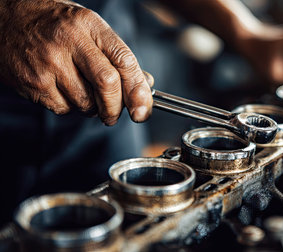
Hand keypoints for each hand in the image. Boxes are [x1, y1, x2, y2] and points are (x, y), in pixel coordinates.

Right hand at [0, 0, 152, 124]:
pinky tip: (63, 90)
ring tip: (83, 92)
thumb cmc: (53, 25)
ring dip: (92, 108)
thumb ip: (117, 55)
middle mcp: (69, 41)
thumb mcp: (89, 28)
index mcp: (89, 24)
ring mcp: (49, 63)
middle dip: (117, 107)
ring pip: (86, 102)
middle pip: (107, 84)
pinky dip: (71, 108)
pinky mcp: (34, 83)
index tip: (144, 109)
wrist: (5, 21)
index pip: (124, 61)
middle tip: (115, 115)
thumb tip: (145, 83)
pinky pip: (64, 109)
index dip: (138, 90)